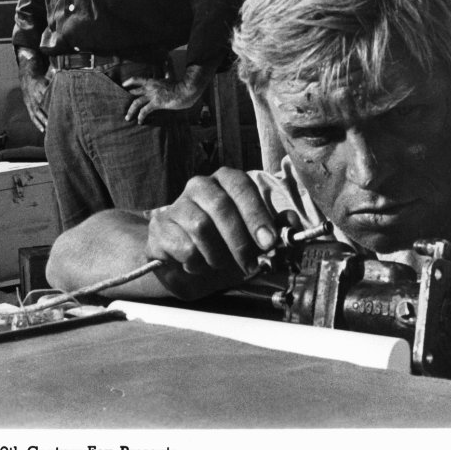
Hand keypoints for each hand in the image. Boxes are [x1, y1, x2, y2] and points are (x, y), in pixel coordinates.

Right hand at [17, 57, 50, 132]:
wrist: (26, 77)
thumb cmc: (41, 77)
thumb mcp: (47, 74)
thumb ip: (54, 74)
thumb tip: (62, 72)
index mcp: (39, 86)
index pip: (45, 94)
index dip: (50, 100)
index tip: (57, 106)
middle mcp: (33, 95)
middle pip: (40, 105)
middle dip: (45, 114)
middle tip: (52, 122)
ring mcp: (30, 102)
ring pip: (35, 112)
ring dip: (41, 121)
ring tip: (48, 129)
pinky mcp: (28, 106)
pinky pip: (32, 116)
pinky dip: (37, 123)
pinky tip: (42, 130)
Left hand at [121, 75, 200, 123]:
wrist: (185, 91)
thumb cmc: (179, 84)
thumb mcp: (170, 76)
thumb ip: (166, 69)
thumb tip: (167, 60)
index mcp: (152, 81)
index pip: (137, 79)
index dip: (129, 81)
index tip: (123, 84)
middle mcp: (150, 88)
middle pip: (134, 93)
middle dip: (127, 99)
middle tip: (122, 105)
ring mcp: (153, 95)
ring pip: (136, 103)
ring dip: (130, 111)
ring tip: (127, 117)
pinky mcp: (157, 103)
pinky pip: (145, 111)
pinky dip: (141, 116)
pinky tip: (140, 121)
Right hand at [145, 168, 289, 298]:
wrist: (188, 267)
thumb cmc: (225, 249)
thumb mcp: (254, 243)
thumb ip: (276, 231)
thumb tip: (292, 223)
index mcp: (225, 182)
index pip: (241, 186)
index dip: (256, 214)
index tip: (269, 242)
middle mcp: (199, 186)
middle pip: (220, 206)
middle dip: (239, 240)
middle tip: (249, 264)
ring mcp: (176, 205)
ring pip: (200, 227)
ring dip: (216, 255)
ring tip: (218, 263)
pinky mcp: (159, 228)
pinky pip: (182, 246)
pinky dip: (196, 263)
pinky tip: (196, 265)